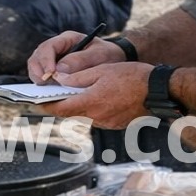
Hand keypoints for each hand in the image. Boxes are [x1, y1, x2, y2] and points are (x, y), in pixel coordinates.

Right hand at [27, 32, 127, 84]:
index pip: (49, 47)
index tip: (50, 73)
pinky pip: (42, 77)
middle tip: (44, 84)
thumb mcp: (99, 55)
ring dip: (38, 78)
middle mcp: (57, 48)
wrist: (113, 61)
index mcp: (67, 39)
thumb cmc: (107, 55)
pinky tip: (49, 92)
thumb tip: (59, 70)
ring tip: (45, 89)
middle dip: (37, 70)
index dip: (46, 60)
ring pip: (36, 67)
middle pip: (37, 56)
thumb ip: (81, 60)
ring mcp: (53, 60)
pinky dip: (43, 85)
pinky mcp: (54, 72)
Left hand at [36, 61, 153, 129]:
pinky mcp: (115, 125)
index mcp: (91, 103)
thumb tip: (59, 79)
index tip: (35, 102)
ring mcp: (106, 123)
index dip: (45, 105)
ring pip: (84, 115)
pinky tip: (95, 98)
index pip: (59, 108)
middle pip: (70, 113)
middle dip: (60, 104)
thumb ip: (78, 77)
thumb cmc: (133, 76)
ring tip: (73, 92)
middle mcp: (96, 118)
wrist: (160, 91)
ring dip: (78, 106)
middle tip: (51, 94)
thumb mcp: (102, 70)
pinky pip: (97, 118)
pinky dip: (92, 109)